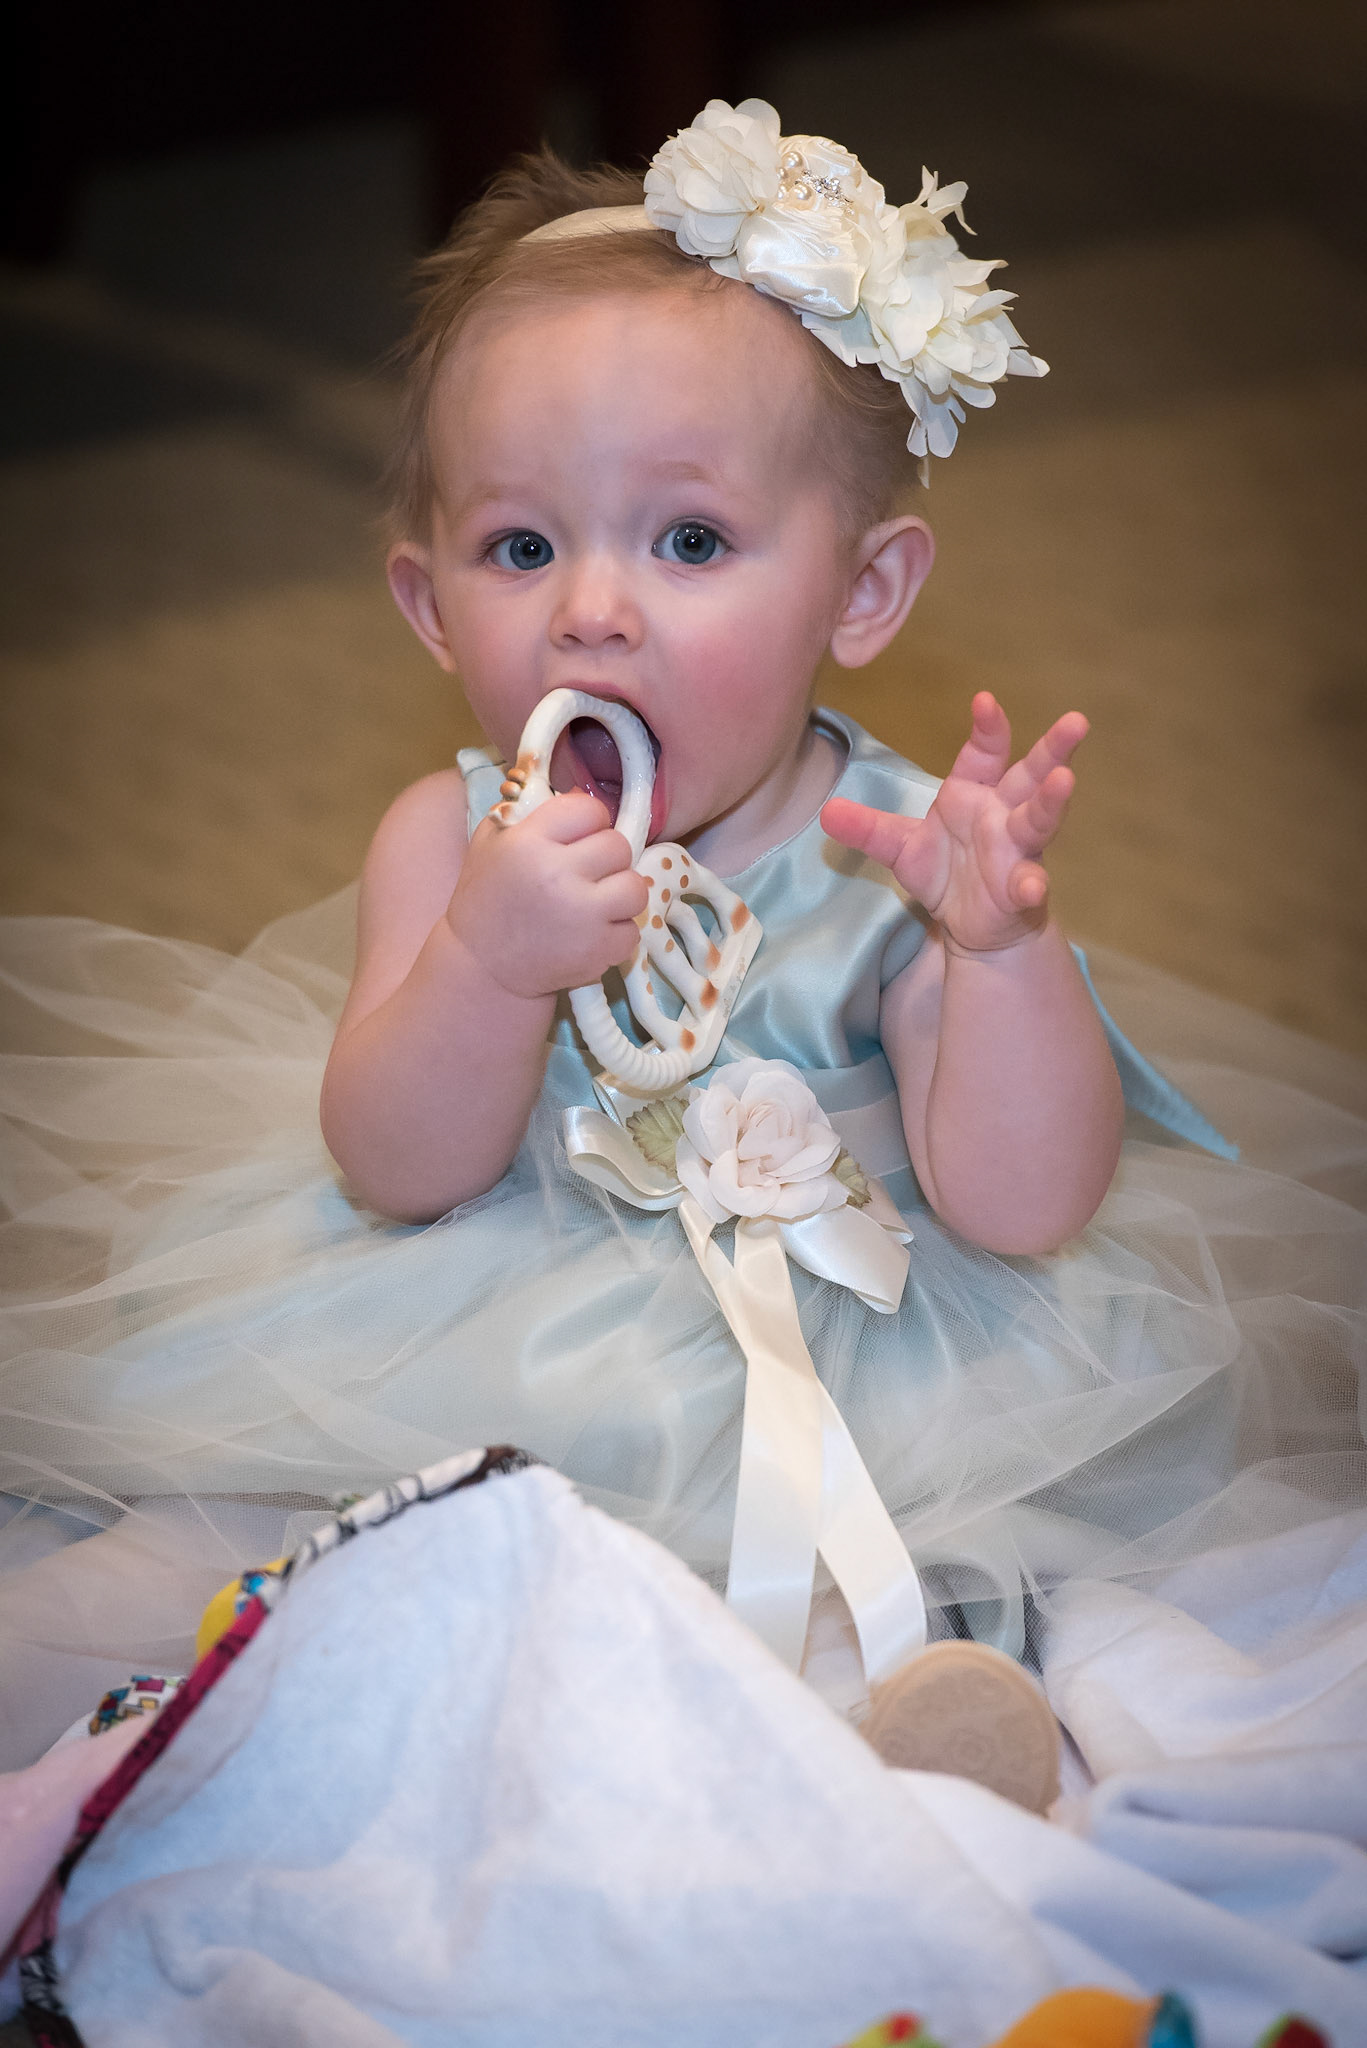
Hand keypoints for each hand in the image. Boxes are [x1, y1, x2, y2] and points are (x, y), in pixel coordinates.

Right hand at [447, 793, 648, 998]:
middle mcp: (557, 875)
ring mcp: (581, 915)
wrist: (481, 966)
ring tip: (596, 902)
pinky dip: (616, 933)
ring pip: (636, 887)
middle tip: (586, 874)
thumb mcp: (492, 841)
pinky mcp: (597, 951)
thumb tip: (579, 790)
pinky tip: (591, 933)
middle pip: (618, 845)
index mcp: (529, 841)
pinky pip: (633, 930)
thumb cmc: (488, 899)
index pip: (590, 809)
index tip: (579, 838)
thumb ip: (531, 811)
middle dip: (606, 858)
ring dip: (619, 893)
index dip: (589, 822)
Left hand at [821, 693, 1085, 952]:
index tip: (985, 700)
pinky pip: (1029, 884)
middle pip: (1031, 775)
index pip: (985, 752)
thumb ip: (868, 829)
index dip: (988, 727)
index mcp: (975, 793)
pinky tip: (1032, 885)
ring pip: (1040, 820)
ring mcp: (1018, 851)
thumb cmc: (946, 873)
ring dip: (1052, 802)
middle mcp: (1003, 814)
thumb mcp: (901, 849)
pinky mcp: (1022, 890)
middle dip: (1052, 750)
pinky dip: (1031, 884)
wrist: (973, 926)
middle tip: (1075, 723)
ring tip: (1064, 782)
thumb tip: (825, 812)